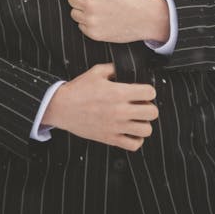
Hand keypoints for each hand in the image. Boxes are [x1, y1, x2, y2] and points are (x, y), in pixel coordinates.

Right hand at [41, 63, 158, 150]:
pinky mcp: (110, 138)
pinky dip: (136, 139)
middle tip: (141, 105)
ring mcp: (116, 126)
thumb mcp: (96, 72)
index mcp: (118, 92)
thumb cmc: (78, 89)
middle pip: (152, 112)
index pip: (149, 93)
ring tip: (136, 119)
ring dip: (144, 123)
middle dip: (149, 107)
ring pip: (146, 130)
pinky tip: (130, 131)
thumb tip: (125, 69)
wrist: (62, 107)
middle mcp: (120, 110)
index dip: (148, 90)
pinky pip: (133, 145)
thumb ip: (114, 68)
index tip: (143, 92)